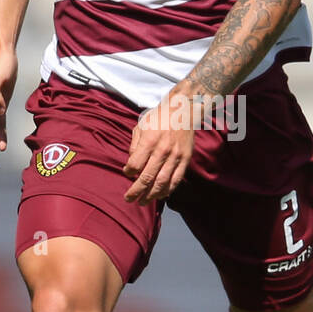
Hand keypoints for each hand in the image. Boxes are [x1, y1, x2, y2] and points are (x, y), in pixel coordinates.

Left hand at [123, 87, 195, 203]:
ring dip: (151, 195)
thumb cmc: (159, 117)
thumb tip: (131, 165)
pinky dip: (167, 190)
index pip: (135, 164)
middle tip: (129, 199)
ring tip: (143, 202)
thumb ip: (134, 146)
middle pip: (147, 177)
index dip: (128, 172)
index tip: (127, 173)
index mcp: (149, 141)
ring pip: (162, 182)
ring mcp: (176, 156)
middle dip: (136, 191)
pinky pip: (176, 179)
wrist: (183, 110)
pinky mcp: (185, 159)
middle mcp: (162, 150)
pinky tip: (160, 195)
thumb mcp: (141, 126)